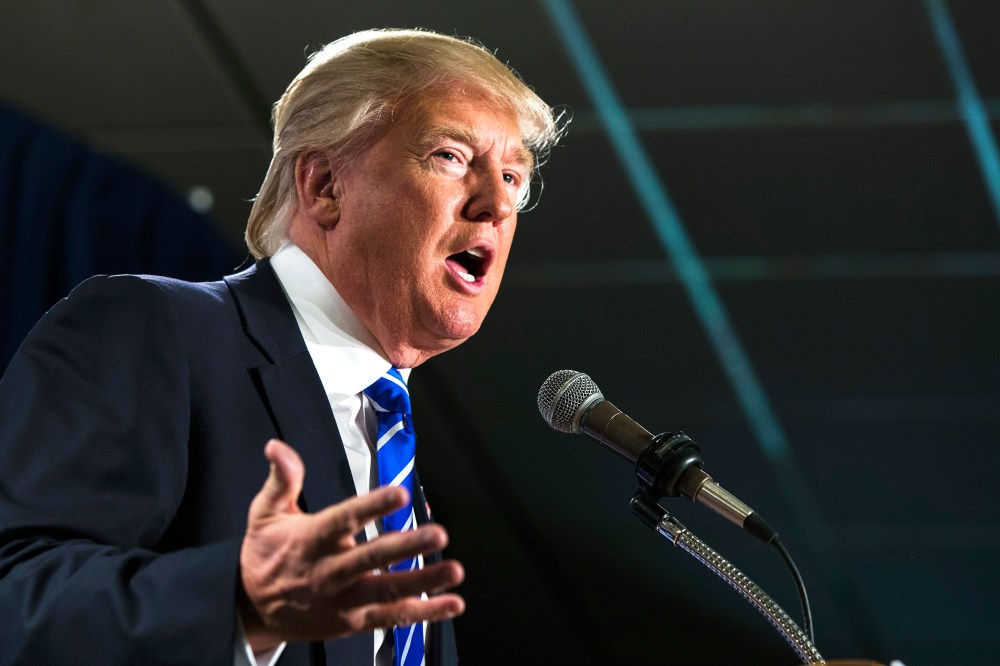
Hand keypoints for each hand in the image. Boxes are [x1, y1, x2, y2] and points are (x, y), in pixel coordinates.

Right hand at [238, 439, 464, 651]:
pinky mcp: (353, 621)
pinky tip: (451, 604)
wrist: (252, 608)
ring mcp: (343, 600)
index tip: (400, 493)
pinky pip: (391, 619)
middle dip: (408, 546)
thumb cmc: (266, 553)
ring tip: (454, 571)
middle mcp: (329, 571)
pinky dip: (423, 613)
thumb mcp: (265, 512)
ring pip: (387, 592)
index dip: (372, 506)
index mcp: (310, 540)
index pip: (344, 519)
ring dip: (423, 582)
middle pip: (372, 558)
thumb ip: (282, 479)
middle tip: (439, 534)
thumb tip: (278, 446)